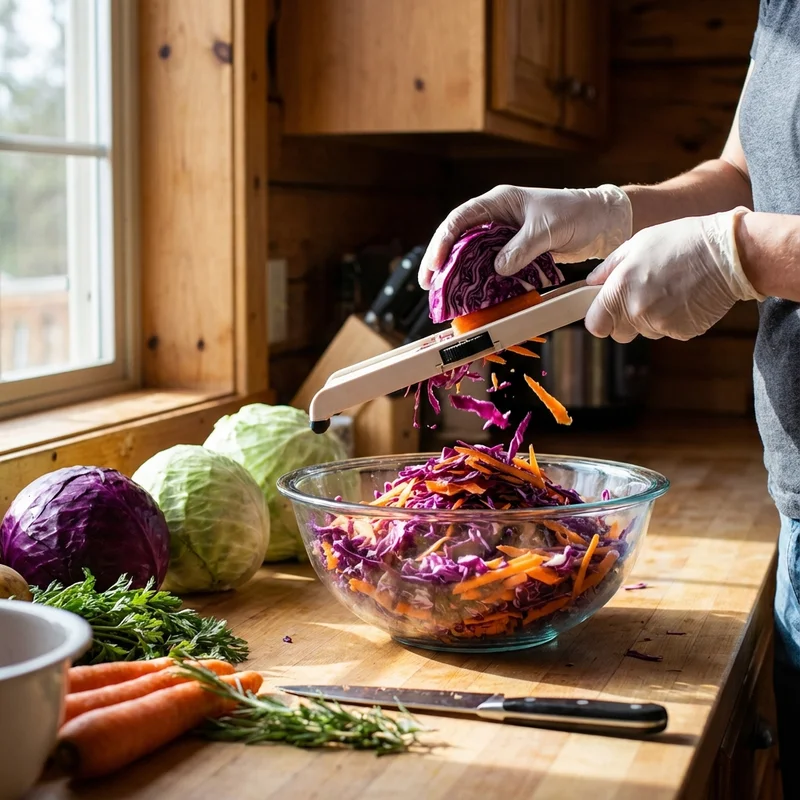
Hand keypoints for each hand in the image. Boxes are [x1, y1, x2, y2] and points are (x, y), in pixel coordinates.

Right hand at [418, 184, 631, 288]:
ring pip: (469, 253)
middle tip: (428, 283)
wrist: (599, 221)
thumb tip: (497, 268)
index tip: (435, 264)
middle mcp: (495, 217)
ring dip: (456, 272)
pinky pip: (488, 265)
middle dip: (440, 260)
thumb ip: (521, 248)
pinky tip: (470, 293)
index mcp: (499, 202)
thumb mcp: (547, 230)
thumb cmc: (575, 213)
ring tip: (442, 291)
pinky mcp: (512, 251)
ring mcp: (502, 234)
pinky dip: (478, 279)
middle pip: (458, 237)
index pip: (460, 219)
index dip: (443, 241)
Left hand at [585, 207, 763, 342]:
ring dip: (650, 318)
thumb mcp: (639, 243)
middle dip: (624, 320)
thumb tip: (592, 283)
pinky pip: (669, 332)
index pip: (595, 325)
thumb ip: (609, 267)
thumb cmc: (684, 241)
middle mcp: (638, 311)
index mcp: (621, 289)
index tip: (605, 310)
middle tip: (641, 295)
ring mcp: (661, 325)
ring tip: (669, 289)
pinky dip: (673, 320)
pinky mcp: (683, 332)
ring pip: (644, 332)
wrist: (731, 254)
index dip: (599, 318)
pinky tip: (684, 297)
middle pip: (618, 334)